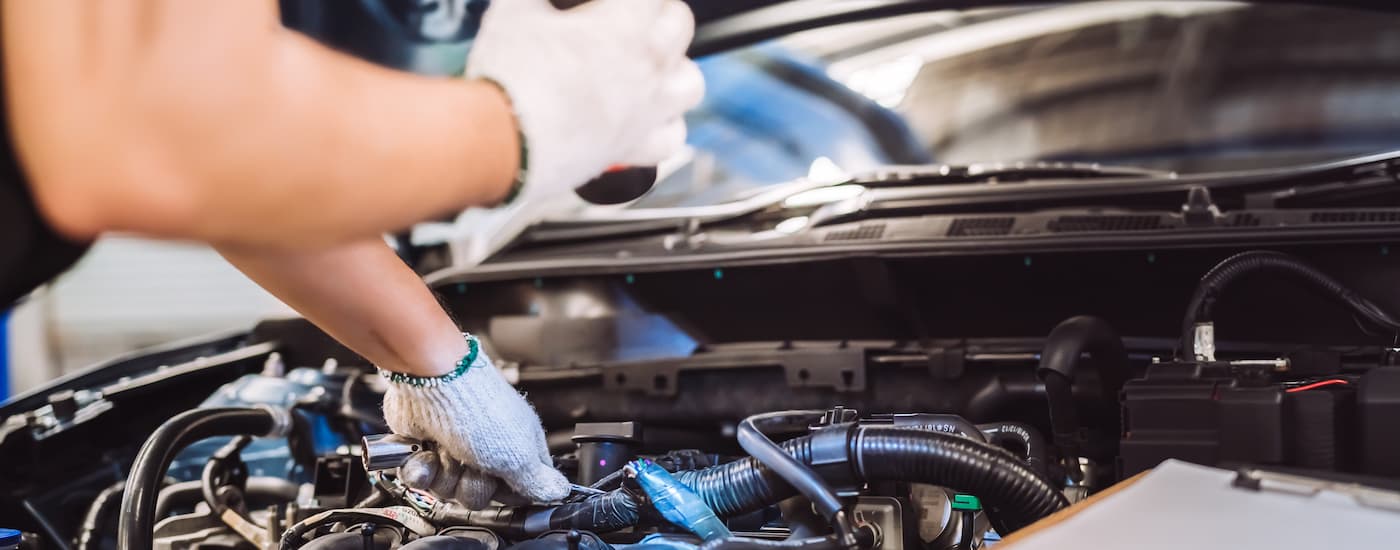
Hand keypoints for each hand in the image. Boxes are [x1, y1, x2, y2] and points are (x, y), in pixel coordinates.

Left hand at [382, 344, 567, 506]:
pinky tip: (426, 452)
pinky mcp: (425, 449)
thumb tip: (560, 492)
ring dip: (443, 474)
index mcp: (518, 448)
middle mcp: (486, 450)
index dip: (508, 494)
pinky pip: (421, 479)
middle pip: (480, 496)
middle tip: (472, 463)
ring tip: (446, 450)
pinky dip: (420, 469)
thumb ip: (538, 481)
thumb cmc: (479, 408)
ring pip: (448, 490)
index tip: (502, 485)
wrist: (432, 383)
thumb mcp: (519, 455)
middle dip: (470, 486)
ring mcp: (453, 450)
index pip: (520, 489)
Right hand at [466, 0, 703, 199]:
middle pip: (681, 26)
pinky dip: (664, 125)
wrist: (499, 140)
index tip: (608, 1)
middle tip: (627, 17)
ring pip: (692, 83)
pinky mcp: (634, 149)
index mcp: (627, 27)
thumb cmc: (510, 77)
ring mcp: (647, 112)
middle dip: (657, 14)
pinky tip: (643, 116)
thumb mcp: (515, 10)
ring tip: (647, 65)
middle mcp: (648, 68)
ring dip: (674, 68)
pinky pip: (673, 138)